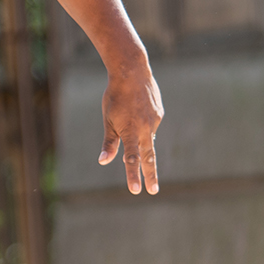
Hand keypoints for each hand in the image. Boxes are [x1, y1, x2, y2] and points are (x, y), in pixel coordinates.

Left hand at [99, 61, 163, 194]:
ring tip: (129, 116)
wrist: (132, 71)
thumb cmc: (115, 97)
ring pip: (148, 138)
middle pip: (149, 157)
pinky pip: (151, 125)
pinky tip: (137, 108)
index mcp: (131, 132)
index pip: (132, 159)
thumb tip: (103, 161)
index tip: (137, 190)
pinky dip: (143, 123)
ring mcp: (155, 121)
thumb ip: (110, 142)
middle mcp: (146, 129)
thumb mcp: (108, 120)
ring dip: (140, 138)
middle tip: (153, 191)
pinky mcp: (159, 113)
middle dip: (151, 176)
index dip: (134, 176)